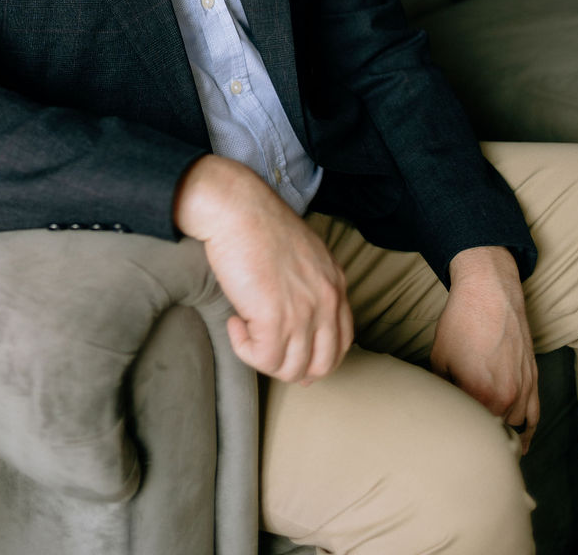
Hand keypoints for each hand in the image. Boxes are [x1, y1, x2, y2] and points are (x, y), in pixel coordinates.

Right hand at [174, 154, 352, 383]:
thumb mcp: (301, 253)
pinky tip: (235, 323)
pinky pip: (263, 359)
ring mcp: (304, 312)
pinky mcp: (274, 319)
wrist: (236, 208)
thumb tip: (295, 322)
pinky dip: (244, 348)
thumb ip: (308, 284)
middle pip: (322, 364)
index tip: (293, 356)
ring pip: (291, 369)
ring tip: (245, 328)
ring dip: (264, 357)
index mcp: (335, 283)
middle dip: (293, 367)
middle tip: (266, 350)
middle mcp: (326, 300)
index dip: (317, 358)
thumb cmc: (258, 223)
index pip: (342, 342)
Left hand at [431, 246, 538, 453]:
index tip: (448, 428)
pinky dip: (527, 432)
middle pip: (493, 430)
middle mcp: (506, 396)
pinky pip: (534, 417)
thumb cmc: (462, 320)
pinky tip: (520, 445)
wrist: (488, 291)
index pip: (470, 427)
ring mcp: (523, 389)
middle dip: (478, 431)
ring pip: (514, 427)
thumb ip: (442, 389)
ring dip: (501, 433)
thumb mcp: (439, 357)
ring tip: (486, 440)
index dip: (457, 428)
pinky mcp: (533, 380)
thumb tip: (442, 406)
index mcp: (480, 393)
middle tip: (463, 429)